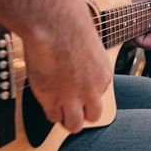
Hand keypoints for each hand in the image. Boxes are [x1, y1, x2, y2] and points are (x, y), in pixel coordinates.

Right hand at [25, 2, 111, 133]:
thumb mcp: (89, 47)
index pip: (99, 95)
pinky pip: (53, 116)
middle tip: (71, 106)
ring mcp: (72, 97)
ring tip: (59, 109)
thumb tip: (79, 66)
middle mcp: (92, 90)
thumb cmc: (71, 28)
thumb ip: (87, 63)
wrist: (56, 26)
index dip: (86, 92)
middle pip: (93, 116)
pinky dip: (50, 111)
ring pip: (74, 124)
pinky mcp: (51, 99)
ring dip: (67, 119)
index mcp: (104, 75)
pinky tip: (46, 100)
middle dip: (82, 113)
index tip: (76, 85)